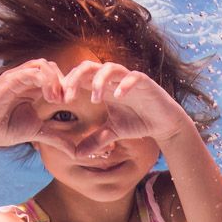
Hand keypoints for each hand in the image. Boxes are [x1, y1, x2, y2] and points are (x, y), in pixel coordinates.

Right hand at [0, 58, 67, 151]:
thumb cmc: (7, 129)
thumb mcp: (38, 133)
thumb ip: (57, 138)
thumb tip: (75, 152)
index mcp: (33, 87)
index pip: (54, 74)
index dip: (67, 85)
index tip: (72, 103)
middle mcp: (24, 79)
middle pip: (50, 66)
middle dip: (64, 81)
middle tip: (67, 100)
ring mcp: (15, 78)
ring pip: (41, 65)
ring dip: (55, 80)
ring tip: (57, 100)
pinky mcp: (7, 81)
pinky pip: (29, 72)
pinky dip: (44, 81)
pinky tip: (50, 98)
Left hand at [60, 61, 195, 157]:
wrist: (163, 123)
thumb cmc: (138, 122)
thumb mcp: (112, 133)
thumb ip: (95, 140)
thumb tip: (76, 155)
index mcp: (103, 86)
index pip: (80, 77)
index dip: (66, 85)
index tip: (58, 101)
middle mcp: (113, 79)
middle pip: (89, 67)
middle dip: (75, 79)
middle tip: (67, 97)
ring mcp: (129, 78)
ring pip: (109, 68)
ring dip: (99, 82)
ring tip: (95, 100)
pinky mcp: (145, 82)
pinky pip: (133, 77)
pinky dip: (124, 85)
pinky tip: (118, 97)